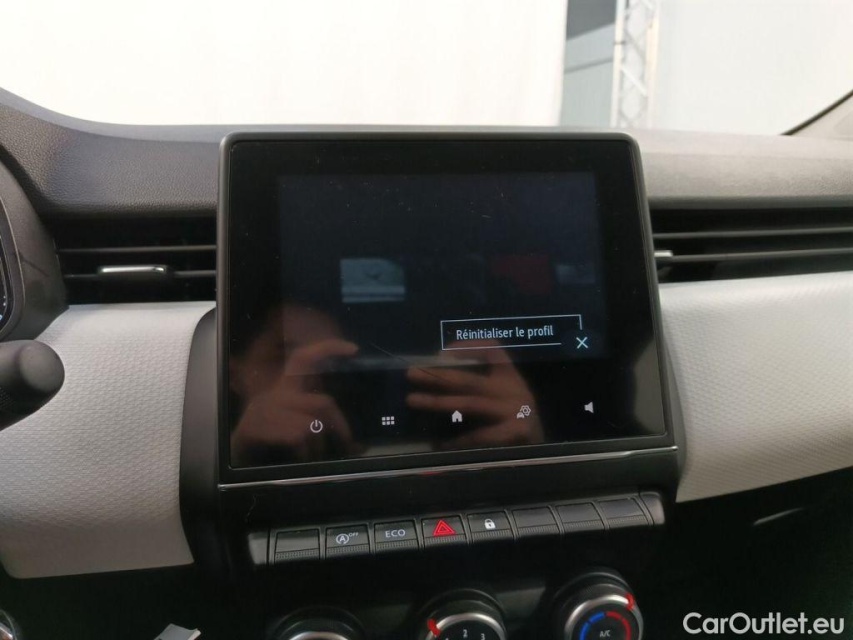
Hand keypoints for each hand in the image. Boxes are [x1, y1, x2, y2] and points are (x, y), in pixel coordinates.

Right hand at [231, 339, 357, 463]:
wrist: (237, 450)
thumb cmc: (270, 430)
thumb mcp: (287, 413)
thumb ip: (312, 412)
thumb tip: (348, 432)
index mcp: (285, 386)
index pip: (304, 358)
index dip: (328, 349)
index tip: (352, 348)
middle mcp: (278, 394)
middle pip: (323, 403)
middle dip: (340, 424)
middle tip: (348, 441)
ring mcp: (270, 410)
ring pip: (313, 424)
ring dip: (319, 444)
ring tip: (314, 453)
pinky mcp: (263, 427)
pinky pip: (299, 438)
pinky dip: (305, 452)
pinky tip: (299, 456)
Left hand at [406, 340, 543, 448]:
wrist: (549, 455)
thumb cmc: (518, 426)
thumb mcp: (506, 400)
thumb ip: (482, 390)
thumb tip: (437, 382)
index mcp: (511, 378)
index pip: (493, 351)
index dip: (468, 347)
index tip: (441, 352)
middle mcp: (514, 390)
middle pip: (470, 379)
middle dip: (437, 376)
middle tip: (411, 374)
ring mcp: (516, 411)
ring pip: (470, 403)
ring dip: (438, 402)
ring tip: (413, 400)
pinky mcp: (515, 433)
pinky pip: (479, 435)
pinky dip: (457, 441)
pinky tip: (439, 444)